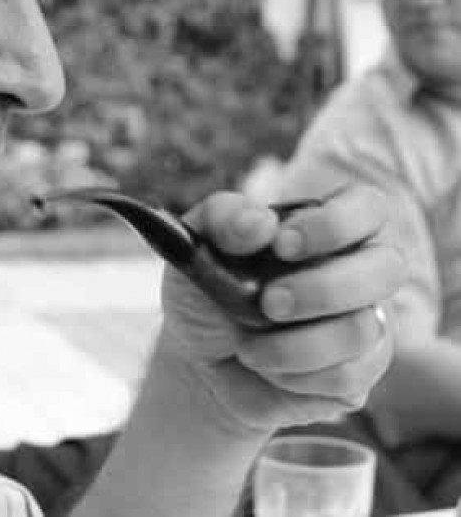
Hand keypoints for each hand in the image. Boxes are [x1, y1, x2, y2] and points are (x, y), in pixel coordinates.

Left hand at [157, 184, 405, 432]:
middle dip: (323, 289)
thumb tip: (260, 222)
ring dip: (294, 343)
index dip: (335, 224)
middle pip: (386, 269)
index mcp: (325, 226)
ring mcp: (364, 324)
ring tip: (246, 342)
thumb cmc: (205, 288)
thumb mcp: (196, 244)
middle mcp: (356, 271)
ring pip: (363, 330)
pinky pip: (347, 377)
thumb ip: (222, 219)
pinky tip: (266, 367)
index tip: (283, 244)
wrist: (197, 358)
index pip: (367, 207)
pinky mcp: (358, 374)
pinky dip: (294, 375)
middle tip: (268, 302)